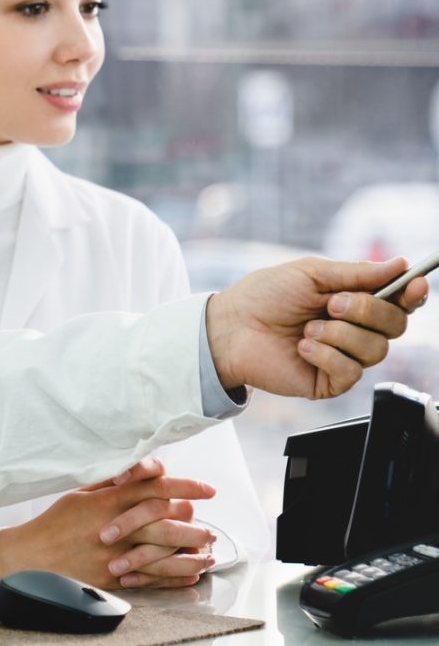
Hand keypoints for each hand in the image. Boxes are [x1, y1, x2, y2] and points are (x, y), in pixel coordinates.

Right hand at [0, 457, 216, 591]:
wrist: (31, 557)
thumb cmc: (55, 522)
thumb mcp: (80, 493)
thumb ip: (111, 482)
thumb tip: (140, 471)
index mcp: (107, 501)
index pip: (153, 487)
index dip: (184, 486)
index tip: (205, 490)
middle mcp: (114, 527)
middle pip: (164, 521)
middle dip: (192, 522)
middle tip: (210, 526)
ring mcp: (114, 555)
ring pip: (162, 553)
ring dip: (189, 552)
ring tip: (208, 551)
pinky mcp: (112, 579)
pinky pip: (150, 579)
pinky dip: (174, 577)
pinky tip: (191, 575)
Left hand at [206, 255, 426, 398]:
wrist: (231, 327)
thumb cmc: (265, 295)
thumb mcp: (311, 273)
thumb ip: (356, 273)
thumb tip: (399, 264)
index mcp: (354, 300)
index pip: (399, 301)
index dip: (412, 294)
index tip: (414, 284)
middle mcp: (355, 329)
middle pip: (396, 325)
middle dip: (368, 312)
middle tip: (333, 304)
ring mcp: (344, 356)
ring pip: (376, 350)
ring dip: (340, 334)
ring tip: (308, 327)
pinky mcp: (329, 381)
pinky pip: (351, 372)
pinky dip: (327, 355)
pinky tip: (303, 347)